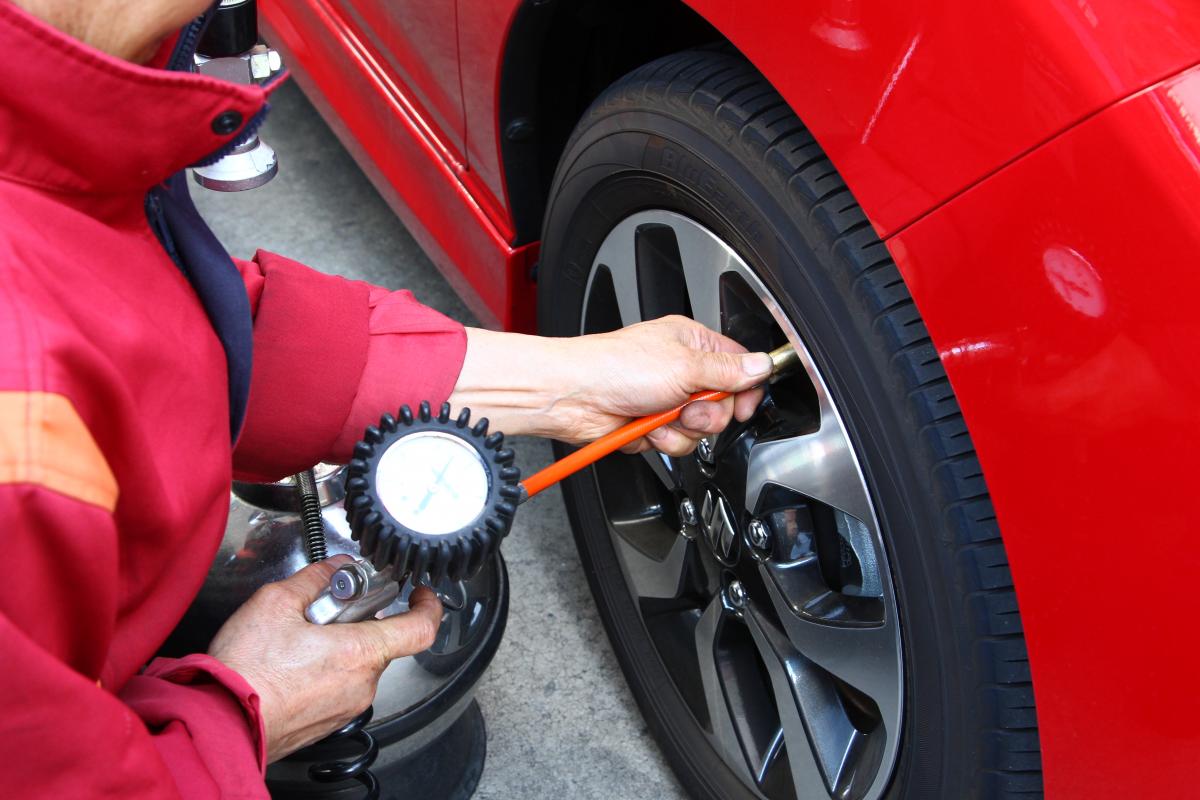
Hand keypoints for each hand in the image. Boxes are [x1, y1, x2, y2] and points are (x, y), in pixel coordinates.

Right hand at [207, 556, 442, 761]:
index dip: (427, 606)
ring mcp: (346, 707)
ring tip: (297, 640)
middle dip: (357, 621)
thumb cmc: (245, 672)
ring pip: (358, 664)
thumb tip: (336, 567)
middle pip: (380, 642)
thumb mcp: (275, 603)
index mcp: (359, 653)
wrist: (220, 723)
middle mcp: (361, 684)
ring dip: (338, 646)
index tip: (421, 593)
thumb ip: (314, 579)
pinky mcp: (329, 721)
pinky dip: (325, 669)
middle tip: (323, 611)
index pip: (420, 630)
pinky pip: (340, 686)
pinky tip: (291, 664)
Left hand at [450, 316, 768, 454]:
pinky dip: (662, 440)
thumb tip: (763, 365)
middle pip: (722, 405)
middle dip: (707, 415)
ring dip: (681, 430)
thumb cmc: (615, 367)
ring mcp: (666, 400)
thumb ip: (728, 370)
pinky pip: (676, 443)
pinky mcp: (651, 425)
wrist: (574, 396)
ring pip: (700, 430)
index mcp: (692, 344)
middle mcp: (681, 371)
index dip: (746, 390)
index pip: (739, 367)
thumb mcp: (684, 365)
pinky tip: (646, 428)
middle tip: (687, 407)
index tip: (743, 405)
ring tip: (660, 416)